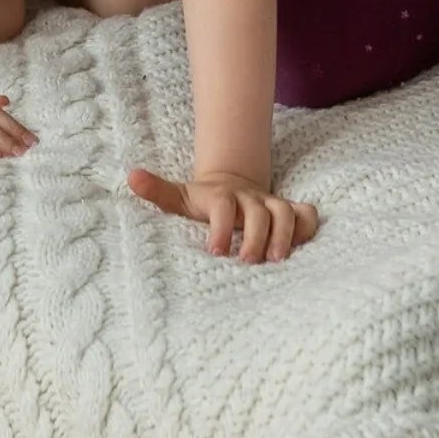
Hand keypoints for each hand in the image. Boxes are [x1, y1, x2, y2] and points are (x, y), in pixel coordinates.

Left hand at [127, 167, 319, 262]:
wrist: (230, 184)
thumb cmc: (203, 201)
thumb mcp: (179, 197)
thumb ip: (157, 190)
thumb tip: (131, 177)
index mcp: (222, 197)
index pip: (223, 206)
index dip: (221, 227)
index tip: (215, 251)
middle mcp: (249, 199)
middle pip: (259, 212)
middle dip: (255, 236)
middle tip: (247, 261)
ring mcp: (271, 204)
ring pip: (285, 212)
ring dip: (284, 234)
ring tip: (278, 260)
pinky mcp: (288, 210)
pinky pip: (306, 214)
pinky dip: (308, 226)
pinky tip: (301, 246)